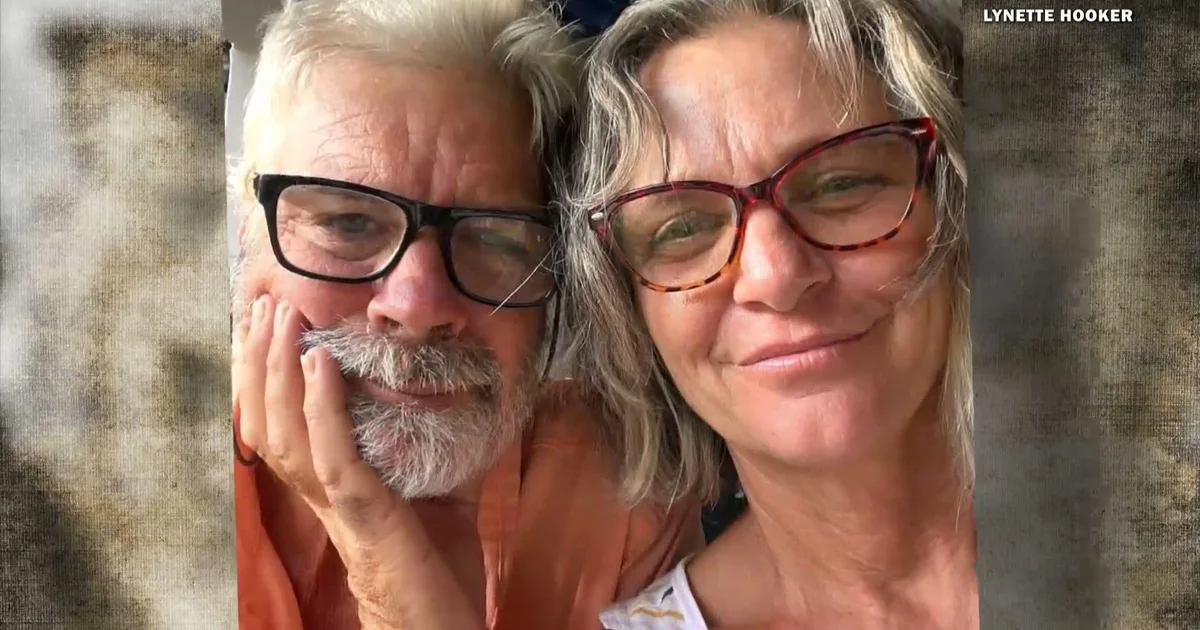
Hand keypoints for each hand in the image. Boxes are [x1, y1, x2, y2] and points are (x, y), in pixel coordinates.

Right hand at [233, 295, 484, 629]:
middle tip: (261, 305)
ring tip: (281, 320)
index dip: (264, 376)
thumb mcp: (441, 496)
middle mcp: (320, 493)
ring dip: (280, 369)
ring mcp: (338, 504)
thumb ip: (440, 451)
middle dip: (260, 359)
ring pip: (286, 430)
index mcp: (331, 487)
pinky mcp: (363, 514)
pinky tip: (320, 364)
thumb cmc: (438, 572)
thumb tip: (469, 400)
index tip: (264, 325)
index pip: (280, 423)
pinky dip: (322, 407)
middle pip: (268, 419)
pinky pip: (332, 455)